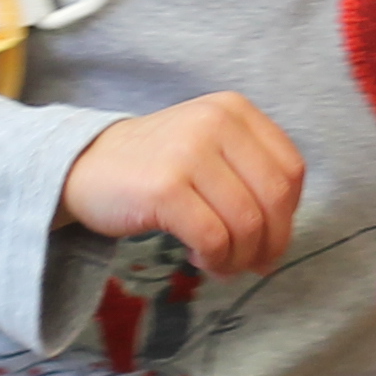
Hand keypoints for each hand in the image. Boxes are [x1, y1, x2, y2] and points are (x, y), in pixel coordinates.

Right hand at [58, 94, 303, 272]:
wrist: (84, 165)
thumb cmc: (155, 166)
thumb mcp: (209, 147)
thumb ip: (250, 176)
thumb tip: (280, 240)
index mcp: (234, 110)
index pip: (291, 170)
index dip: (288, 214)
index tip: (270, 238)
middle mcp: (216, 123)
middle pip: (275, 199)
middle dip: (270, 243)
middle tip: (253, 265)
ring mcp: (189, 153)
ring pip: (247, 223)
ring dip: (239, 257)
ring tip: (219, 262)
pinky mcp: (165, 188)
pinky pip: (213, 238)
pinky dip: (215, 259)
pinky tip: (199, 258)